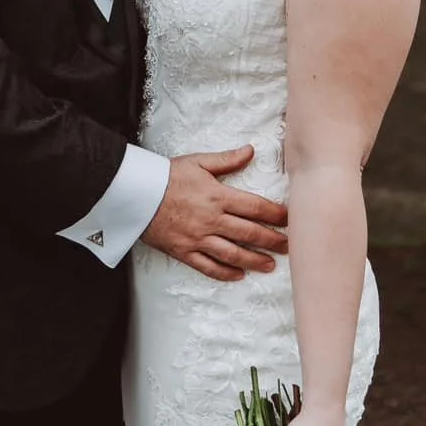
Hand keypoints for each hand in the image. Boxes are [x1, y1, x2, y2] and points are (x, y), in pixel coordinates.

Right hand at [140, 145, 288, 282]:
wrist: (135, 194)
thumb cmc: (167, 176)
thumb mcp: (198, 162)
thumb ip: (227, 160)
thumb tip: (251, 151)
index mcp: (218, 196)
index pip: (255, 207)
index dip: (276, 215)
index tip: (290, 220)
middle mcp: (211, 220)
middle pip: (250, 233)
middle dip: (272, 241)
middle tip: (288, 246)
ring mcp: (198, 238)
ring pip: (233, 254)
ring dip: (254, 260)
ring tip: (270, 265)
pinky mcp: (184, 251)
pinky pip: (207, 266)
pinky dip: (224, 273)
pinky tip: (238, 275)